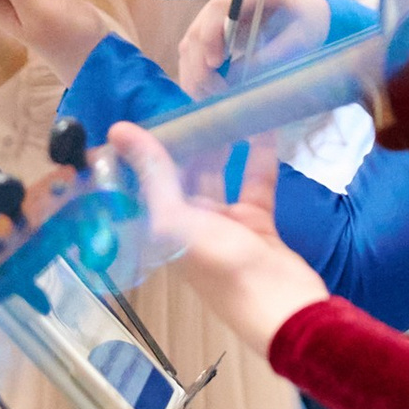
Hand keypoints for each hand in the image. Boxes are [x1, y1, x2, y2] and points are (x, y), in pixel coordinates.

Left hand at [120, 123, 327, 358]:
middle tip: (185, 96)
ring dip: (219, 142)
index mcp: (159, 231)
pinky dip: (259, 154)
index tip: (137, 111)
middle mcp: (186, 226)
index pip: (137, 184)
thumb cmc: (228, 271)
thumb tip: (119, 131)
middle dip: (179, 140)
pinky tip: (265, 124)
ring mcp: (223, 225)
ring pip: (216, 174)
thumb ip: (153, 175)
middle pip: (176, 175)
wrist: (289, 312)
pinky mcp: (257, 222)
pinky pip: (254, 180)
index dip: (135, 151)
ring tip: (220, 102)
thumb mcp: (182, 223)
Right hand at [176, 0, 332, 104]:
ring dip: (196, 77)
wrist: (303, 18)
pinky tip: (211, 96)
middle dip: (201, 67)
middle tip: (220, 93)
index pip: (220, 7)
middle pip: (197, 32)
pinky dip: (196, 79)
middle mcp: (224, 4)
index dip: (212, 35)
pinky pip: (191, 59)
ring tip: (216, 99)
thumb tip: (235, 80)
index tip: (215, 64)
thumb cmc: (304, 24)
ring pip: (189, 48)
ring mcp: (212, 21)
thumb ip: (270, 56)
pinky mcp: (208, 39)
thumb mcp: (296, 40)